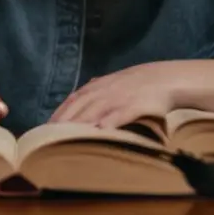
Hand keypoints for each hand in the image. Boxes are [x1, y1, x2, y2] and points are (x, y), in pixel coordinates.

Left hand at [50, 61, 190, 128]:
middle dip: (64, 120)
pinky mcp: (138, 105)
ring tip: (68, 135)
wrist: (167, 79)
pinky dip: (112, 120)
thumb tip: (77, 97)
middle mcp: (107, 90)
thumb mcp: (114, 83)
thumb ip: (96, 90)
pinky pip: (123, 113)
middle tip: (50, 136)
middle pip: (81, 105)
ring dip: (82, 121)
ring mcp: (122, 97)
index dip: (60, 112)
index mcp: (99, 85)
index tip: (46, 126)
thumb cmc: (139, 84)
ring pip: (97, 109)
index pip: (74, 99)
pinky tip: (102, 130)